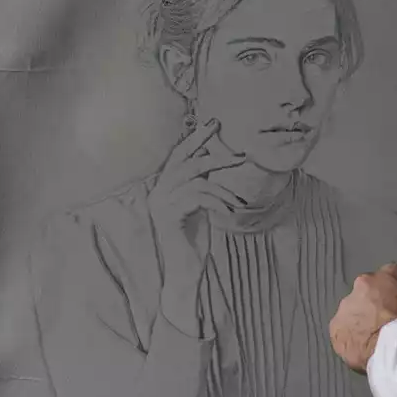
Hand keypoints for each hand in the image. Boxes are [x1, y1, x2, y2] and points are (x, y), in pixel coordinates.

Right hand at [147, 117, 247, 325]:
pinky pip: (197, 197)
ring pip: (196, 180)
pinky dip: (217, 202)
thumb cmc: (194, 241)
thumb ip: (201, 184)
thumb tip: (214, 157)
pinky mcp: (168, 216)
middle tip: (236, 152)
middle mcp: (158, 192)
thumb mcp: (200, 206)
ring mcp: (160, 204)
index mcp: (163, 187)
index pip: (178, 155)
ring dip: (222, 188)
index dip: (195, 138)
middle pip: (186, 161)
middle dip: (212, 152)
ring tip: (238, 200)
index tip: (213, 123)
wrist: (186, 273)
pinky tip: (228, 213)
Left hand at [329, 263, 396, 373]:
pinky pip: (342, 333)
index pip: (390, 281)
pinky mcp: (335, 327)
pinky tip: (362, 351)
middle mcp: (363, 283)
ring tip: (373, 341)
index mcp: (390, 273)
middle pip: (367, 296)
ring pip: (352, 314)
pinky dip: (350, 340)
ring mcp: (346, 305)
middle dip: (373, 309)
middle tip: (384, 327)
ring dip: (360, 324)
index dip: (393, 299)